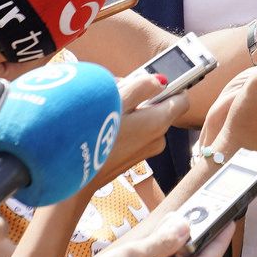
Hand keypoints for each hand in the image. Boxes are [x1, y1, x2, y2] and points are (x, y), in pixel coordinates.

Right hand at [55, 212, 234, 256]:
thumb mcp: (138, 256)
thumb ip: (165, 240)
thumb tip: (185, 226)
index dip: (219, 241)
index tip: (230, 222)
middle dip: (198, 238)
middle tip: (205, 213)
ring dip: (178, 243)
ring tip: (182, 219)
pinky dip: (163, 251)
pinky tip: (160, 235)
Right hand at [87, 66, 186, 190]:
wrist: (74, 175)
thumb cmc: (93, 134)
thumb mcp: (116, 101)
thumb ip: (142, 86)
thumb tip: (161, 81)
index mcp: (159, 123)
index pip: (182, 99)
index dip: (172, 86)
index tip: (154, 81)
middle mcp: (158, 139)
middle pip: (159, 107)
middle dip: (142, 97)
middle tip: (117, 93)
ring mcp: (145, 151)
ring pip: (145, 120)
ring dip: (130, 110)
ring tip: (105, 109)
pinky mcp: (132, 159)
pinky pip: (135, 133)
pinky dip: (124, 125)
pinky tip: (103, 124)